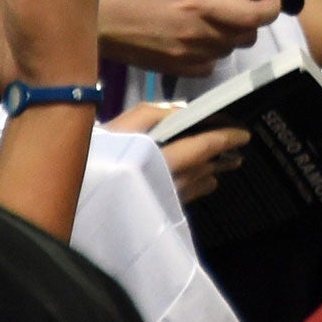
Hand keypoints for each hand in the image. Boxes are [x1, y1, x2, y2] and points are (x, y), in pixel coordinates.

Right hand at [98, 0, 278, 77]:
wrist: (79, 14)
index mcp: (198, 3)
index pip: (253, 15)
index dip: (271, 7)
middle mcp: (196, 34)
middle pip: (244, 36)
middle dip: (249, 16)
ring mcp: (182, 55)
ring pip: (226, 50)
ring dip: (229, 31)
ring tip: (209, 9)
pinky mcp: (168, 66)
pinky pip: (205, 63)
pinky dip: (210, 49)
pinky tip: (192, 31)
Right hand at [106, 102, 249, 202]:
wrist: (78, 198)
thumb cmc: (96, 159)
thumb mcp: (120, 127)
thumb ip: (152, 114)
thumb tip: (181, 110)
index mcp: (161, 159)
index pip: (203, 148)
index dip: (225, 139)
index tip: (243, 134)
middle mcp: (169, 182)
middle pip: (205, 166)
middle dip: (224, 155)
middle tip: (239, 145)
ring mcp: (166, 199)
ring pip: (199, 183)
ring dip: (214, 170)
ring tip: (226, 162)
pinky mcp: (161, 210)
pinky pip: (189, 195)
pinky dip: (201, 184)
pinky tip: (206, 180)